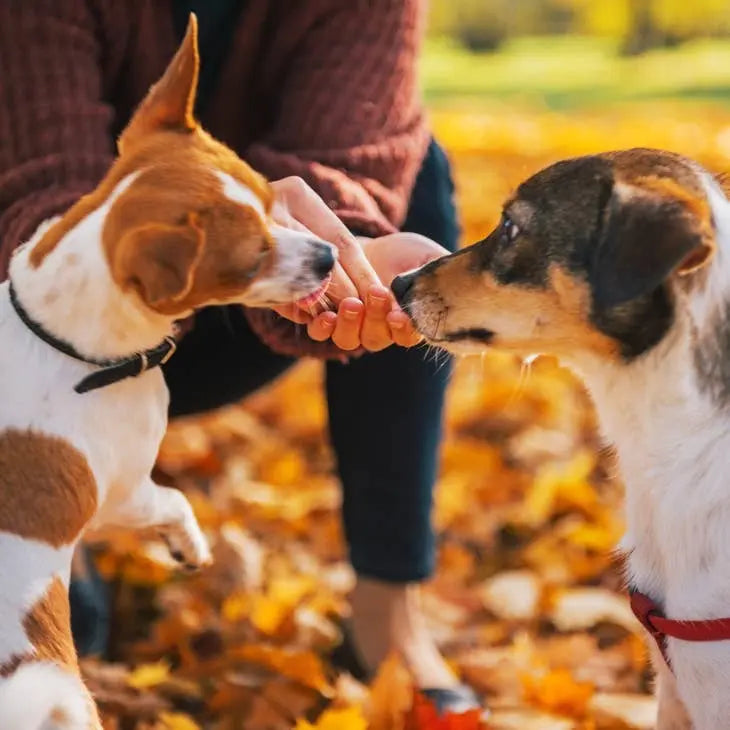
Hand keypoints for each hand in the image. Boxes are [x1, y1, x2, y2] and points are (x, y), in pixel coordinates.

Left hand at [267, 177, 449, 350]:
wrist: (363, 245)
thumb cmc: (402, 254)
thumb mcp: (427, 258)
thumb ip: (441, 274)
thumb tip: (458, 284)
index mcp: (407, 323)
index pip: (408, 337)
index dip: (404, 330)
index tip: (400, 315)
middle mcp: (380, 332)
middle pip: (377, 339)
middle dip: (377, 318)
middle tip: (377, 292)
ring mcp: (351, 328)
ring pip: (349, 341)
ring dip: (350, 325)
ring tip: (351, 304)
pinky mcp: (326, 319)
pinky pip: (321, 333)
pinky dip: (322, 327)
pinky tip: (325, 315)